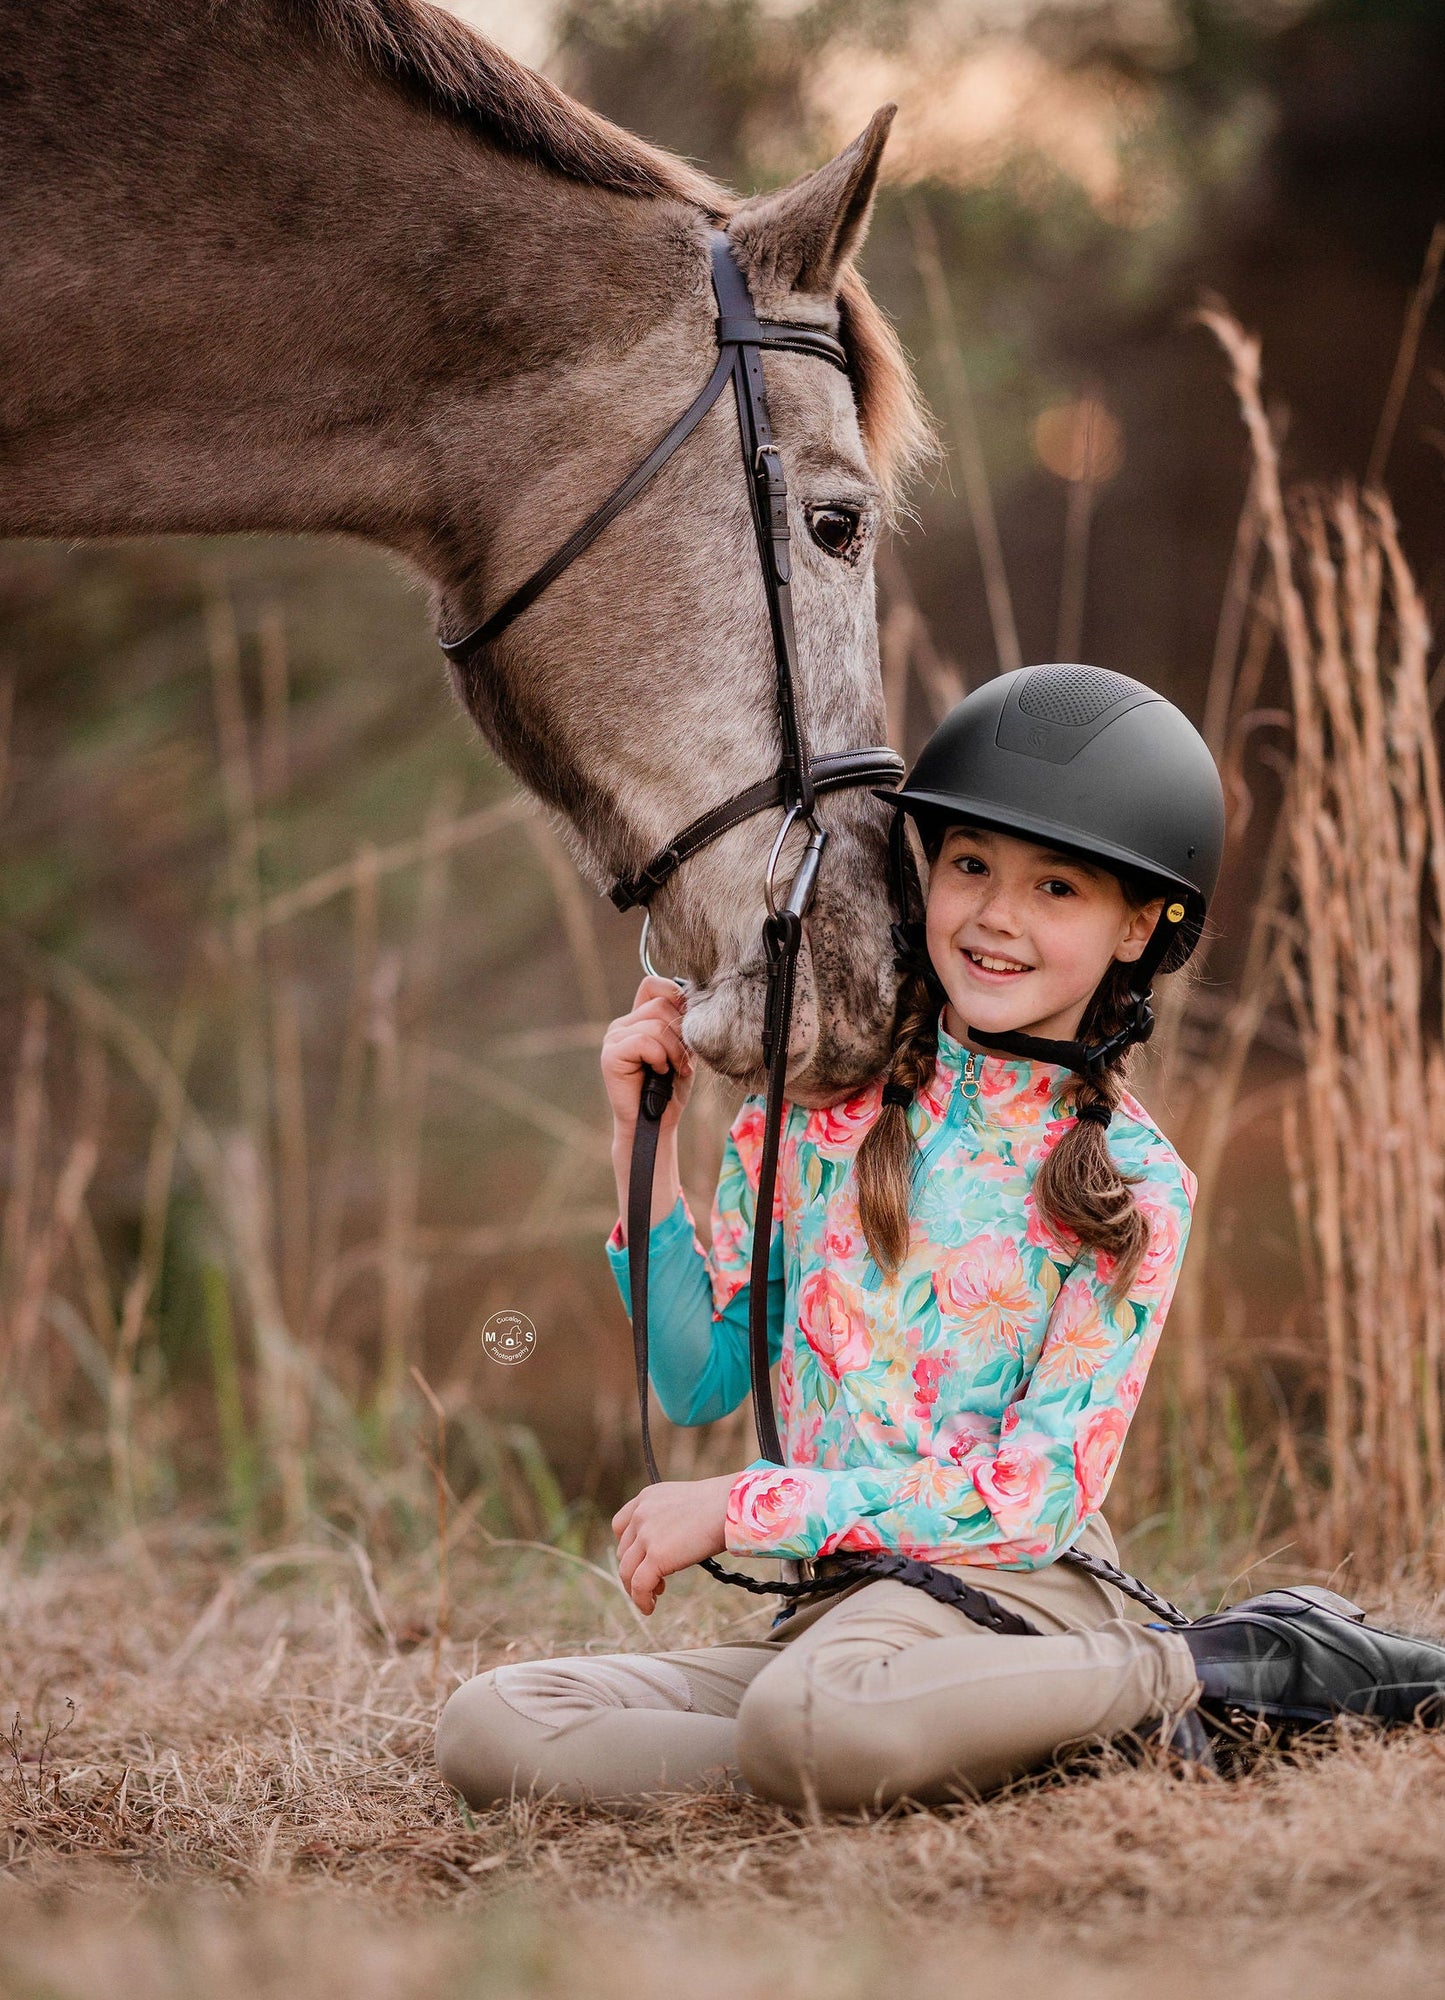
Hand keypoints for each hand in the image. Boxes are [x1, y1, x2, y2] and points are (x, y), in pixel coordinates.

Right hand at [601, 976, 696, 1140]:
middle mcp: (623, 1024)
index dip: (676, 997)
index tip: (688, 1027)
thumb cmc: (671, 1088)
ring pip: (656, 1023)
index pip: (654, 984)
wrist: (657, 1123)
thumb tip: (693, 999)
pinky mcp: (611, 1054)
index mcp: (639, 1018)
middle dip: (681, 1033)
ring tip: (674, 1070)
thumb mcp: (683, 1048)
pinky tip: (659, 1073)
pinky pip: (644, 1040)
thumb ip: (682, 1022)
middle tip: (684, 1060)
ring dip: (674, 1050)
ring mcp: (614, 1037)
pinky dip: (659, 1057)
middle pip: (661, 1004)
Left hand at [611, 1474, 736, 1613]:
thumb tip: (670, 1545)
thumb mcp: (684, 1504)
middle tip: (654, 1581)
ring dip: (635, 1589)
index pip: (621, 1525)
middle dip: (634, 1570)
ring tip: (653, 1597)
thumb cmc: (721, 1505)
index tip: (639, 1559)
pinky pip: (640, 1585)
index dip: (627, 1547)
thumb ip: (669, 1520)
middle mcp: (641, 1514)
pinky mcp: (655, 1556)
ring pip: (627, 1571)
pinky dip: (641, 1600)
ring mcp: (646, 1535)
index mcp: (647, 1498)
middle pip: (624, 1551)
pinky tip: (649, 1607)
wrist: (731, 1506)